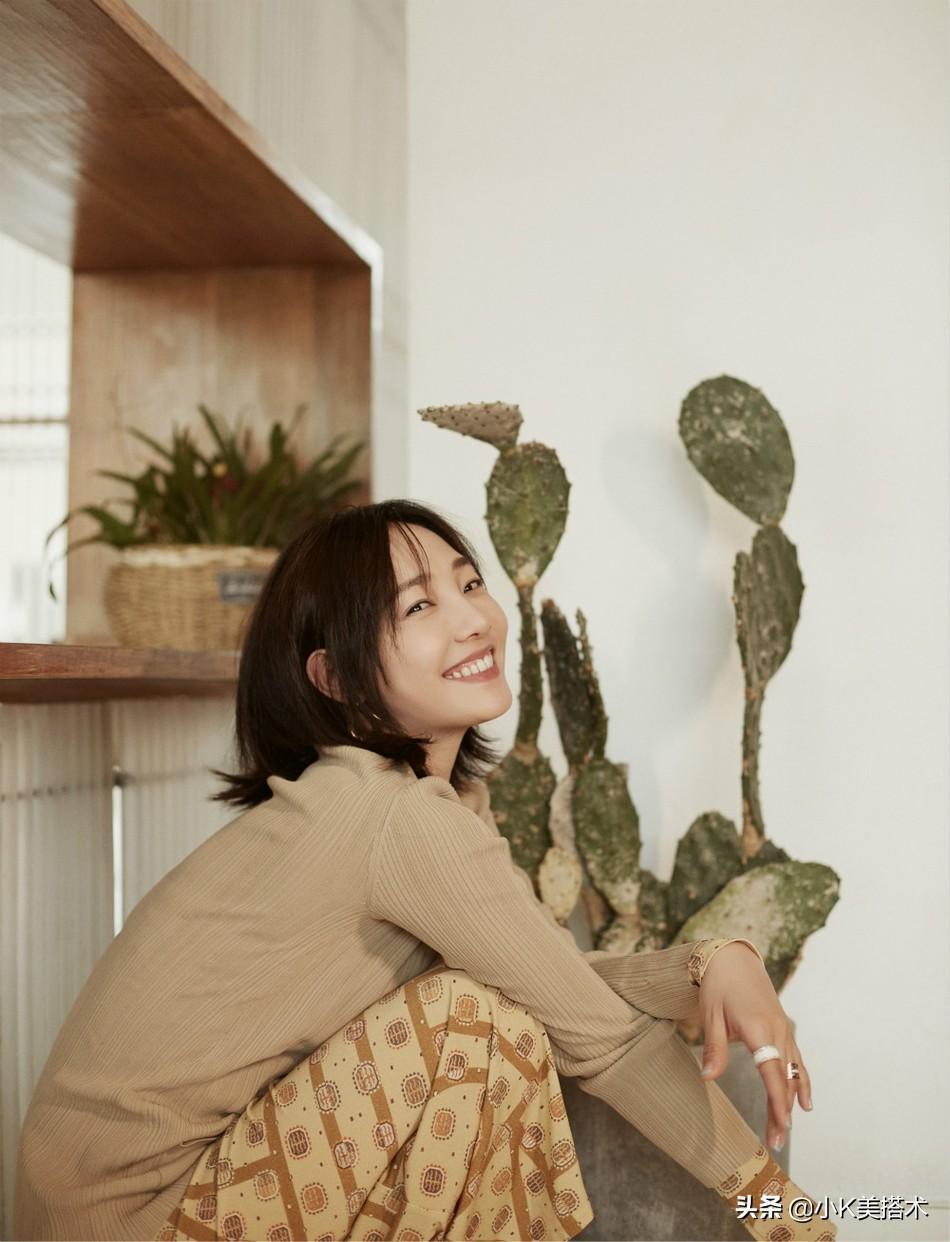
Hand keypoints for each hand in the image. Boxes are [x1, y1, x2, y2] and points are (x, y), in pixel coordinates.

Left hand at [697, 943, 813, 1151]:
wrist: (733, 959)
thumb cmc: (719, 987)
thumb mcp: (711, 1015)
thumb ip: (715, 1048)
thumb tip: (707, 1078)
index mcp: (759, 1028)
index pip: (773, 1071)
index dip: (778, 1099)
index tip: (783, 1124)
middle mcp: (778, 1031)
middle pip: (784, 1078)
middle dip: (782, 1111)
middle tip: (776, 1142)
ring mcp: (784, 1030)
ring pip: (792, 1072)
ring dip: (790, 1102)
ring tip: (784, 1130)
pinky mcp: (783, 1029)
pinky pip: (796, 1060)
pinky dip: (800, 1081)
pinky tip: (805, 1102)